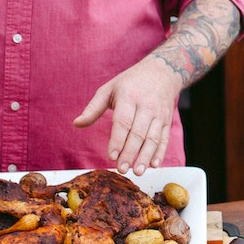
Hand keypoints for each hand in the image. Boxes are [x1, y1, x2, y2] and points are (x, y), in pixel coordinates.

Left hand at [72, 55, 182, 174]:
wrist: (162, 72)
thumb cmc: (131, 82)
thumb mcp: (109, 89)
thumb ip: (93, 108)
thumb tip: (76, 124)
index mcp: (129, 97)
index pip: (123, 122)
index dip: (117, 140)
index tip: (111, 157)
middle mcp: (146, 106)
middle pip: (138, 133)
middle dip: (130, 153)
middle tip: (121, 170)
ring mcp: (159, 114)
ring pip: (153, 138)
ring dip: (146, 156)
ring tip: (138, 172)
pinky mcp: (166, 121)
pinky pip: (164, 139)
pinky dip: (160, 153)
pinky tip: (154, 165)